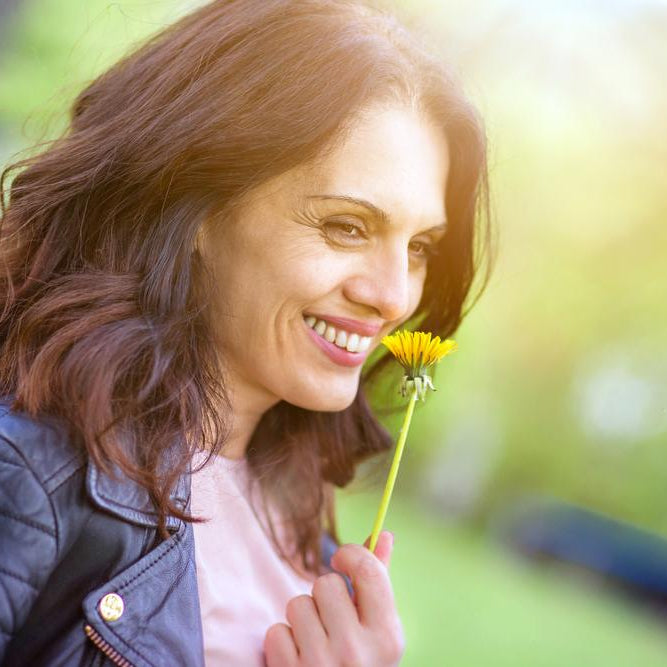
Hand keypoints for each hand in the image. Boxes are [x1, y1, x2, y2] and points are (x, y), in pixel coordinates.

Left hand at [263, 530, 404, 666]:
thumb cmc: (362, 664)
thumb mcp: (379, 631)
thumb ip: (378, 583)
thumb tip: (384, 534)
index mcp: (388, 637)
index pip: (368, 571)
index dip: (351, 554)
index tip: (341, 560)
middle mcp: (357, 652)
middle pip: (325, 584)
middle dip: (325, 598)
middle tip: (333, 623)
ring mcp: (321, 666)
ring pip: (297, 604)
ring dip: (303, 619)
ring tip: (316, 642)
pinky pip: (276, 630)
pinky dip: (283, 642)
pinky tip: (298, 659)